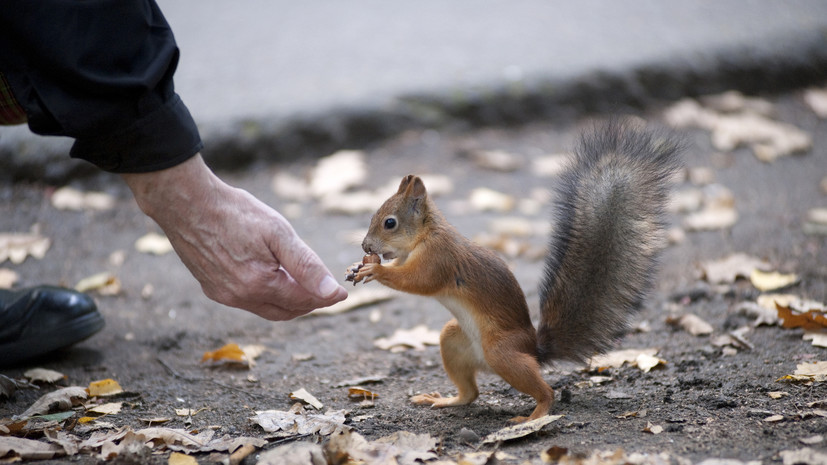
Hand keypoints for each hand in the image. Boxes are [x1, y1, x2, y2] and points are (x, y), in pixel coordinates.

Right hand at [121, 154, 346, 319]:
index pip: (303, 301)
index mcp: (259, 285)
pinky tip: (273, 281)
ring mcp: (223, 295)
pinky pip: (247, 301)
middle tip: (327, 291)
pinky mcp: (212, 288)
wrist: (186, 202)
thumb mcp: (278, 233)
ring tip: (304, 286)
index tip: (342, 292)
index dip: (326, 297)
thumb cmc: (234, 212)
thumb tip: (332, 292)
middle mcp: (239, 297)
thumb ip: (307, 265)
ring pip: (266, 309)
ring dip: (288, 301)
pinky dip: (267, 297)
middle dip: (309, 303)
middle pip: (286, 311)